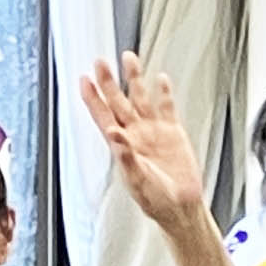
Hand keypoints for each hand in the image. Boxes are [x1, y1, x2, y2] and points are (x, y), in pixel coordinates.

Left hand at [78, 53, 210, 232]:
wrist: (181, 207)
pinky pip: (166, 107)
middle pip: (118, 101)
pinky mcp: (172, 132)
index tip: (84, 80)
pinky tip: (160, 79)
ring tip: (128, 58)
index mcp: (122, 145)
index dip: (92, 98)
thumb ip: (125, 156)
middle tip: (100, 62)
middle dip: (109, 81)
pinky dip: (164, 93)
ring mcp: (153, 131)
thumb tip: (113, 133)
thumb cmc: (156, 200)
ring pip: (141, 98)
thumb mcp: (138, 180)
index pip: (103, 116)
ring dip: (134, 79)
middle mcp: (135, 134)